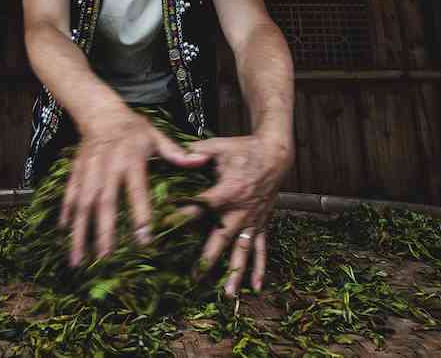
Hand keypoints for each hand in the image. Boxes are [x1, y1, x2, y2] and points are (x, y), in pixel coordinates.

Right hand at [58, 107, 210, 266]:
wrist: (100, 111)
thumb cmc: (133, 127)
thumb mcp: (155, 135)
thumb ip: (175, 152)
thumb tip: (201, 160)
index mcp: (131, 159)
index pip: (136, 190)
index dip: (139, 214)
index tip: (144, 240)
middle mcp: (107, 167)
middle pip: (105, 203)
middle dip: (104, 232)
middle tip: (105, 259)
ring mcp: (89, 170)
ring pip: (82, 204)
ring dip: (80, 232)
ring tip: (78, 259)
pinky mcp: (76, 172)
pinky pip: (69, 195)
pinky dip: (66, 214)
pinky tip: (64, 234)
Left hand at [182, 134, 291, 296]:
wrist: (275, 155)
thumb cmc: (245, 149)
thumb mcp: (220, 146)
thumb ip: (197, 151)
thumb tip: (177, 154)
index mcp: (227, 191)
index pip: (200, 207)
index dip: (182, 216)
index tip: (165, 229)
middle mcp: (240, 211)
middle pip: (221, 238)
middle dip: (207, 259)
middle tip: (193, 278)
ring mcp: (253, 220)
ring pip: (242, 251)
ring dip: (235, 272)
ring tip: (226, 293)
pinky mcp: (262, 224)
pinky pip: (262, 249)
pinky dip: (260, 268)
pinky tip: (256, 287)